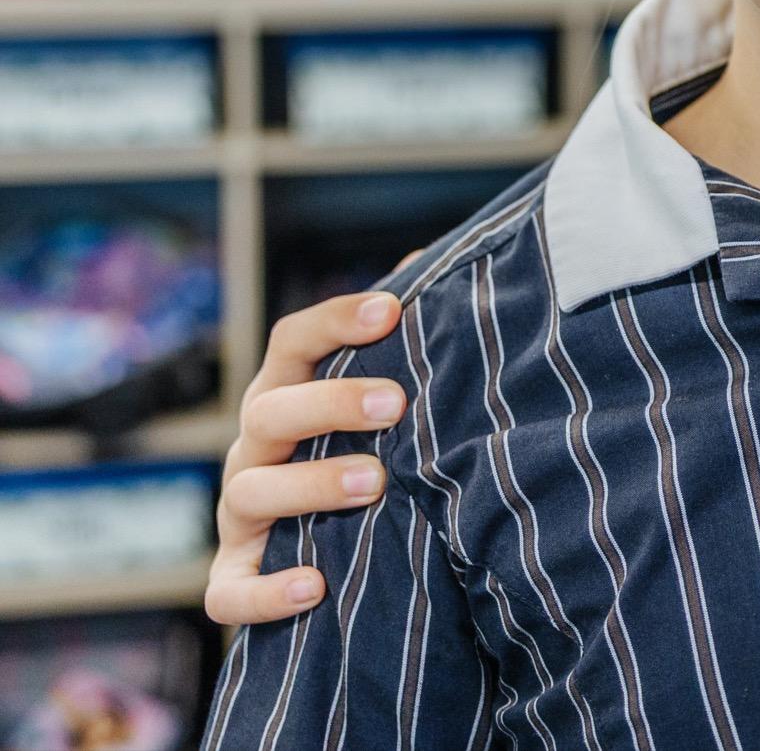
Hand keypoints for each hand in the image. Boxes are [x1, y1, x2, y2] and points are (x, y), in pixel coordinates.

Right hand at [204, 292, 410, 625]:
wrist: (339, 553)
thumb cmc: (365, 448)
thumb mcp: (383, 398)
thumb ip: (403, 339)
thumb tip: (433, 264)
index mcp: (288, 392)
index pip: (295, 341)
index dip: (336, 320)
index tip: (391, 309)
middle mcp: (255, 447)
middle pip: (271, 410)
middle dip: (331, 402)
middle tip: (396, 403)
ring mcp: (239, 512)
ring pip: (252, 491)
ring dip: (311, 484)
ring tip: (375, 481)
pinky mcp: (235, 575)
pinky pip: (228, 591)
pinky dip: (264, 593)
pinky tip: (313, 585)